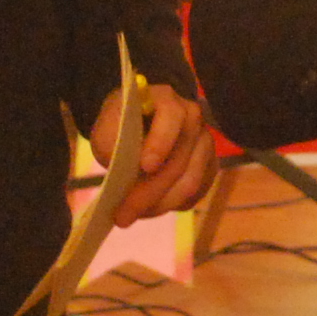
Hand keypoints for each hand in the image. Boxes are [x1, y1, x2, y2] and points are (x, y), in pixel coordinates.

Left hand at [92, 83, 216, 215]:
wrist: (138, 123)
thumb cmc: (121, 125)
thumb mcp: (107, 129)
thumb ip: (112, 143)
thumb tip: (121, 169)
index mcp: (167, 100)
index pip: (171, 118)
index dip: (160, 143)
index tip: (144, 167)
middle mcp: (193, 118)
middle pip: (179, 161)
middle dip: (150, 193)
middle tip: (122, 216)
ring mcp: (205, 143)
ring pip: (190, 182)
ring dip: (160, 205)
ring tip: (133, 215)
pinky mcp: (209, 165)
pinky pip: (197, 192)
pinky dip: (174, 205)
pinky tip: (151, 208)